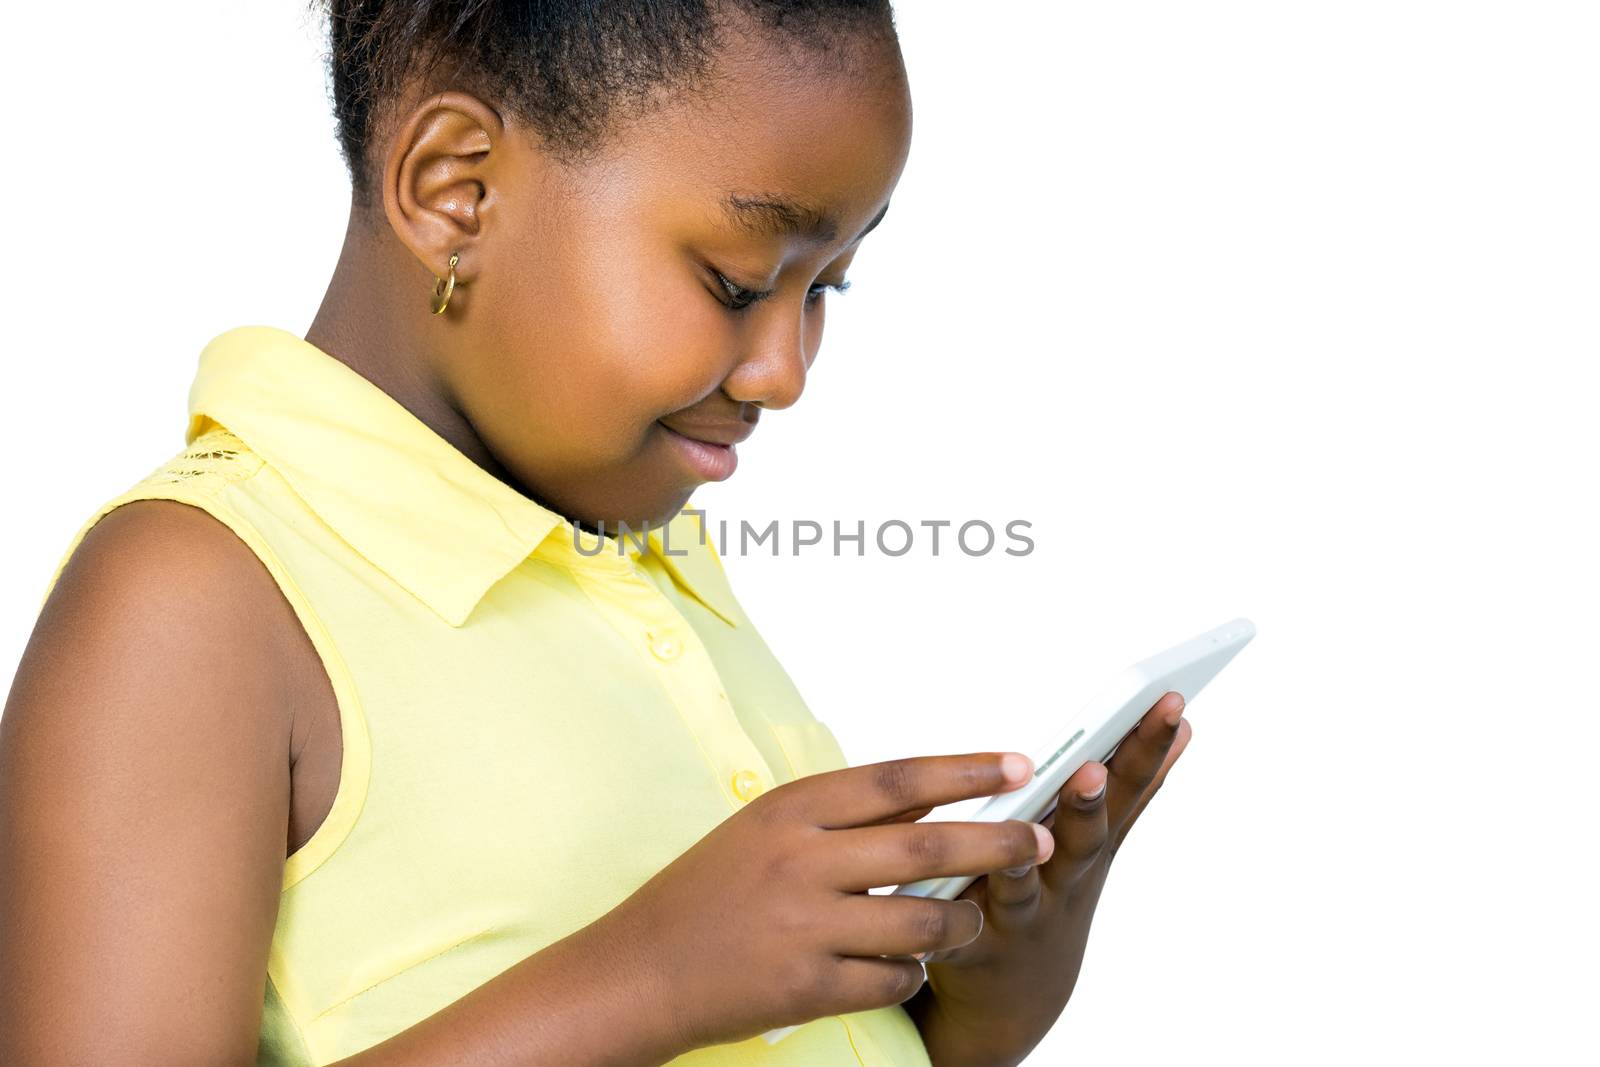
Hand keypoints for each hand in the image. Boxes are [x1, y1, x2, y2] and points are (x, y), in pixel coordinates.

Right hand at [599, 750, 1053, 1056]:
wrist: (639, 970)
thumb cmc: (706, 893)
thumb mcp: (766, 829)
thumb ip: (845, 816)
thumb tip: (931, 799)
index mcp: (790, 810)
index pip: (897, 780)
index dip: (964, 771)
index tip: (1017, 764)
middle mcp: (800, 862)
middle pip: (927, 847)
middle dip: (997, 843)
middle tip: (1038, 841)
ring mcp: (804, 928)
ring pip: (922, 923)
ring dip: (962, 923)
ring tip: (973, 920)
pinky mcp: (807, 987)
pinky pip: (893, 979)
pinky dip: (913, 973)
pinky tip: (909, 966)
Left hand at [904, 692, 1192, 1066]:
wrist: (1016, 999)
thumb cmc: (1056, 892)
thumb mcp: (1100, 841)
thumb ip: (1134, 789)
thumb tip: (1182, 724)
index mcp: (1092, 843)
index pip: (1128, 787)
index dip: (1149, 745)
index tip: (1171, 699)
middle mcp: (1064, 880)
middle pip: (1083, 839)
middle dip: (1089, 804)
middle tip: (1092, 770)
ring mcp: (1021, 917)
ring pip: (1021, 886)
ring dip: (1022, 861)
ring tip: (1025, 842)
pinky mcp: (971, 945)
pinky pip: (956, 928)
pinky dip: (949, 917)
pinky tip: (938, 905)